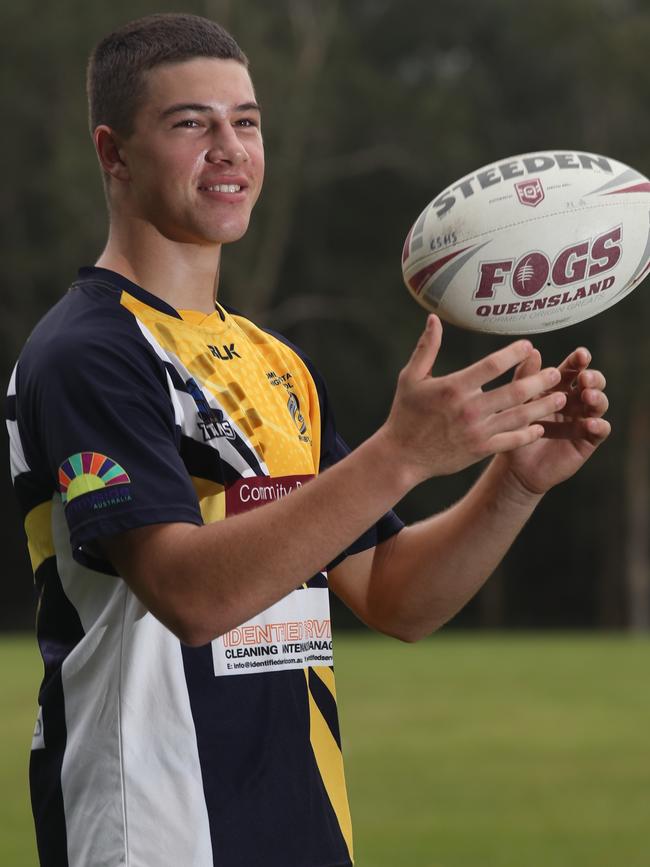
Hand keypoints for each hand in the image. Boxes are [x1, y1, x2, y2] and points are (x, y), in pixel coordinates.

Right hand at [382, 315, 566, 485]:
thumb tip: (434, 319)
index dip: (514, 354)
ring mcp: (476, 432)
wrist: (402, 456)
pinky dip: (528, 434)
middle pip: (514, 392)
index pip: (491, 366)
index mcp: (453, 388)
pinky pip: (511, 441)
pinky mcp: (479, 450)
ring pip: (519, 417)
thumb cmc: (405, 414)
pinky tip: (541, 426)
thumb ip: (426, 348)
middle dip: (540, 381)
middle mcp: (469, 410)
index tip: (529, 346)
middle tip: (557, 372)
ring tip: (561, 398)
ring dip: (543, 406)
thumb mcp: (410, 378)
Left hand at [499, 345, 610, 495]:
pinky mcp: (587, 440)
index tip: (581, 355)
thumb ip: (525, 379)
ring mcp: (582, 419)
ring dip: (597, 397)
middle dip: (592, 378)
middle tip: (585, 378)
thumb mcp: (517, 403)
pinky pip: (599, 430)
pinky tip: (591, 423)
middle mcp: (573, 401)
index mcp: (556, 387)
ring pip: (599, 403)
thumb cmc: (514, 431)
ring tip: (589, 396)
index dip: (579, 361)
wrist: (514, 466)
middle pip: (592, 383)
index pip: (572, 369)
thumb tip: (534, 351)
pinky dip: (598, 425)